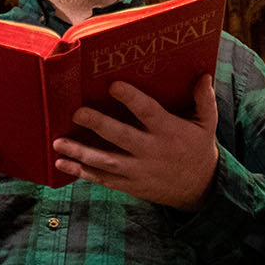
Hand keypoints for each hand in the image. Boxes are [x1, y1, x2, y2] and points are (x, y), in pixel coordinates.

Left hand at [52, 73, 219, 209]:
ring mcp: (138, 171)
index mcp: (168, 131)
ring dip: (80, 153)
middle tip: (76, 113)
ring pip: (106, 161)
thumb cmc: (198, 148)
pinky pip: (103, 179)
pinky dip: (82, 173)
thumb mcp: (207, 124)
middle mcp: (151, 151)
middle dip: (97, 125)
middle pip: (121, 137)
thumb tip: (204, 74)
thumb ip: (204, 100)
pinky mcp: (130, 185)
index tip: (113, 85)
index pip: (148, 112)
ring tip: (57, 143)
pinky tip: (62, 164)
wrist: (199, 189)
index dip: (131, 98)